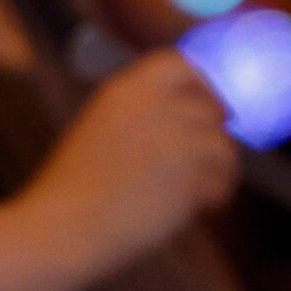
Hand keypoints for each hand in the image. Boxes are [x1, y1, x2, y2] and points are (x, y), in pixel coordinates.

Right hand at [22, 50, 239, 267]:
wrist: (66, 226)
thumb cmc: (77, 188)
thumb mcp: (101, 127)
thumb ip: (141, 112)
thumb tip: (192, 114)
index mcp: (125, 90)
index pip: (180, 64)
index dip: (203, 84)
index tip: (212, 107)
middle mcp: (153, 105)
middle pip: (211, 106)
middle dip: (213, 135)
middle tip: (207, 161)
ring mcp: (173, 136)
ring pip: (222, 143)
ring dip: (218, 168)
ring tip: (202, 190)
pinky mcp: (188, 171)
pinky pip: (223, 176)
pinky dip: (217, 193)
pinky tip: (201, 206)